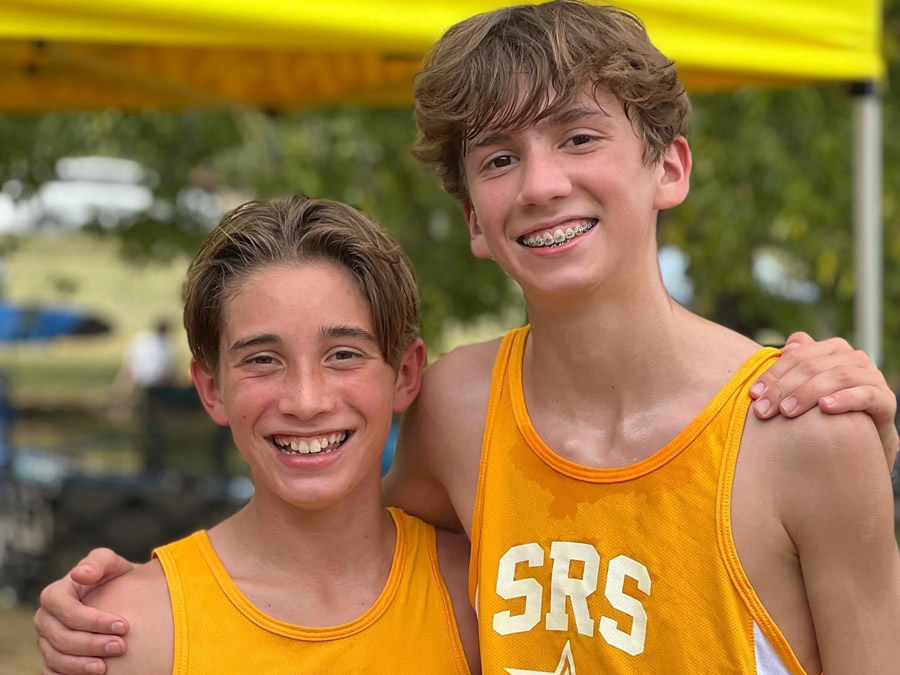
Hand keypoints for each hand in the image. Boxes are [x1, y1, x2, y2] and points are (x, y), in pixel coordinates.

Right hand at [34, 549, 133, 674]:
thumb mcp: (112, 564)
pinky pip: (52, 673)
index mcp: (55, 595)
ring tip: (106, 667)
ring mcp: (46, 640)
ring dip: (81, 665)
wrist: (122, 597)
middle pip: (61, 638)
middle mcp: (45, 619)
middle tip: (120, 647)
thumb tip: (80, 574)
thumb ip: (99, 562)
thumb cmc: (115, 578)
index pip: (67, 612)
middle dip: (91, 644)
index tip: (123, 626)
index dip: (93, 621)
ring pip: (55, 658)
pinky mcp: (52, 657)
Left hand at [749, 331, 898, 467]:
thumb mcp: (804, 390)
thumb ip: (795, 366)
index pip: (797, 355)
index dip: (773, 373)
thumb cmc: (825, 414)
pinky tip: (825, 408)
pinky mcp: (885, 401)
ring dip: (808, 393)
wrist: (861, 444)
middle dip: (784, 387)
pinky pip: (867, 395)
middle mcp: (853, 359)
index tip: (753, 395)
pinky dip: (845, 399)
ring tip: (787, 411)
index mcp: (832, 350)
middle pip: (813, 365)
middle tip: (764, 409)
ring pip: (838, 375)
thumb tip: (787, 346)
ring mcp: (872, 378)